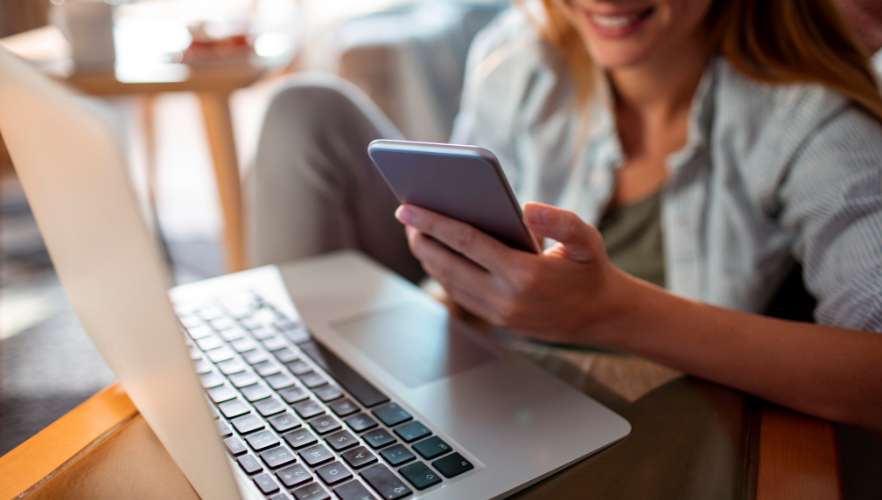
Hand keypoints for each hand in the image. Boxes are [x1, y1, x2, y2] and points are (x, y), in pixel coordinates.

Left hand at [395, 202, 630, 343]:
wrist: (602, 316)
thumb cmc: (591, 269)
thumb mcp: (587, 240)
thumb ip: (561, 221)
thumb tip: (527, 207)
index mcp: (524, 274)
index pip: (466, 242)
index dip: (433, 222)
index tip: (407, 207)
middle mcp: (505, 297)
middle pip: (447, 265)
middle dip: (420, 239)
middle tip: (403, 215)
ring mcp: (498, 313)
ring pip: (448, 282)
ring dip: (428, 257)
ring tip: (415, 231)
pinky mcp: (496, 320)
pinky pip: (459, 294)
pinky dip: (442, 273)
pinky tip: (435, 253)